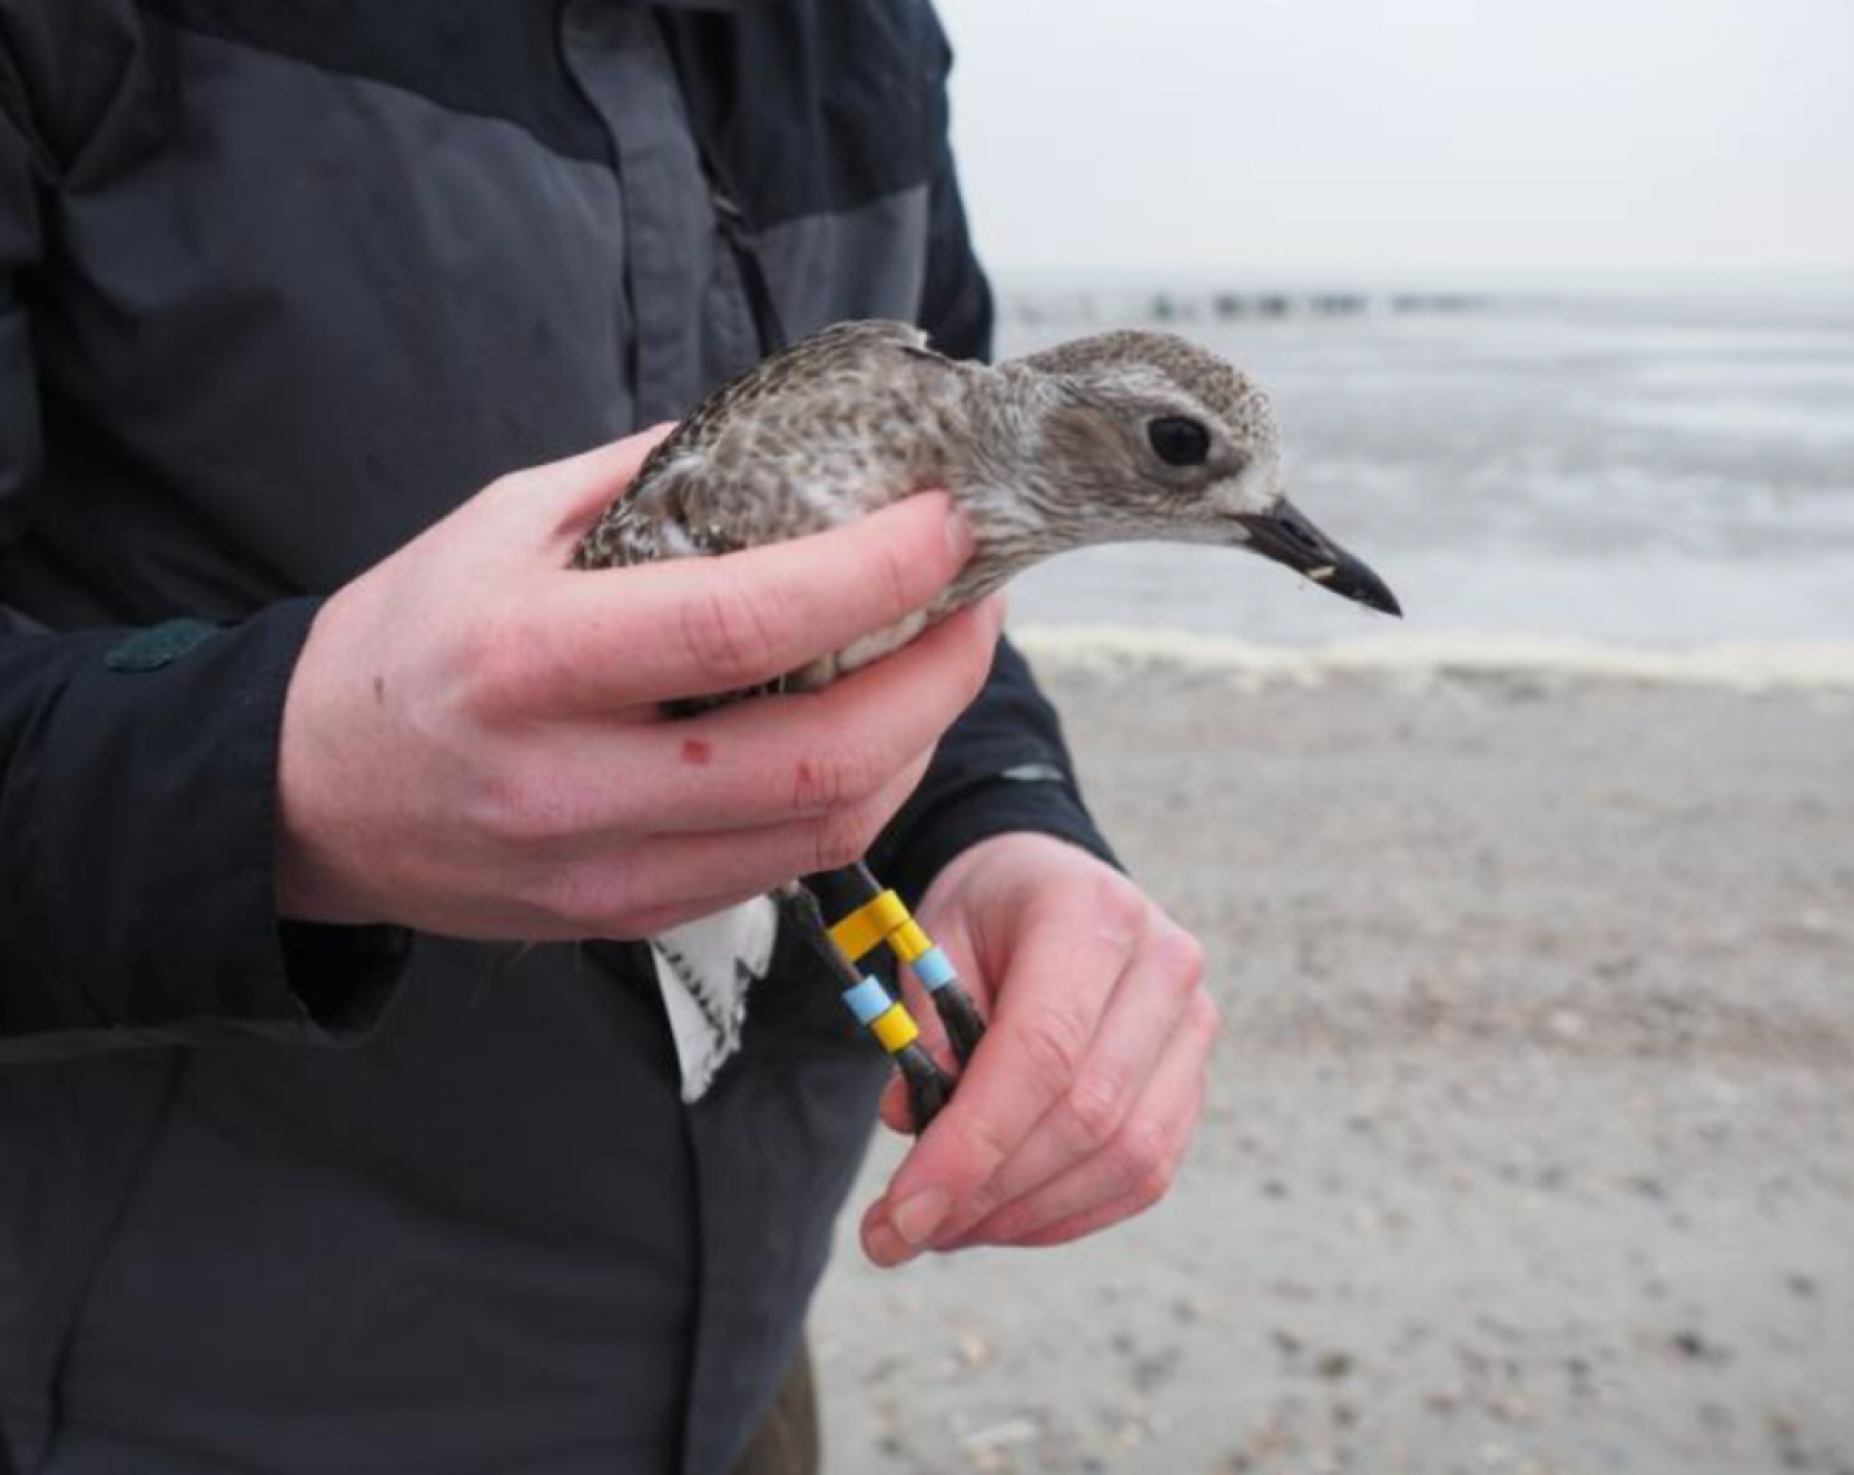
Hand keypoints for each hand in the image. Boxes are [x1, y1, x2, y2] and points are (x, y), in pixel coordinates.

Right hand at [276, 427, 1002, 939]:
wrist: (309, 797)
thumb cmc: (408, 639)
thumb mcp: (503, 522)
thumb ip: (650, 480)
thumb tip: (794, 443)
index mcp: (531, 661)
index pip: (747, 625)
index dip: (876, 573)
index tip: (948, 523)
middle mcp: (574, 784)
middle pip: (822, 756)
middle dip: (940, 676)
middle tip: (979, 601)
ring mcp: (606, 871)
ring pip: (826, 828)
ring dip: (920, 741)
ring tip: (944, 658)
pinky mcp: (629, 918)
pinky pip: (786, 864)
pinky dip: (858, 794)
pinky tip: (876, 731)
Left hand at [861, 834, 1218, 1262]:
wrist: (1052, 885)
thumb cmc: (985, 914)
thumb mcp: (932, 939)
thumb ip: (924, 1026)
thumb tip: (910, 1121)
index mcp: (1091, 912)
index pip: (1042, 1049)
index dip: (973, 1144)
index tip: (902, 1213)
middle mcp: (1165, 966)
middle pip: (1088, 1114)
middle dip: (987, 1193)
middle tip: (900, 1234)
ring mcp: (1193, 1027)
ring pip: (1126, 1158)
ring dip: (1026, 1216)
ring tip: (942, 1231)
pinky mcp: (1195, 1081)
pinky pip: (1146, 1174)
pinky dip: (1068, 1215)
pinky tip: (999, 1220)